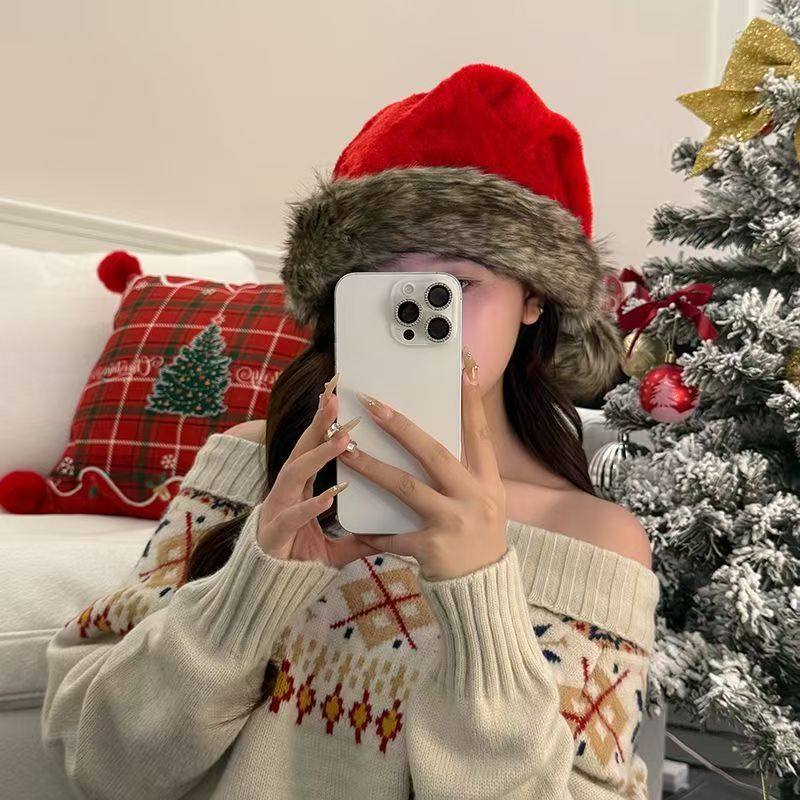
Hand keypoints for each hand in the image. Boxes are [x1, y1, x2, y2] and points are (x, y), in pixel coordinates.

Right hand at [256, 374, 382, 568]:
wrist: (264, 597)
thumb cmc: (297, 566)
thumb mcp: (335, 550)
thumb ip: (359, 539)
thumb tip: (389, 534)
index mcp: (300, 491)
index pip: (312, 451)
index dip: (324, 426)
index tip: (337, 399)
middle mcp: (286, 495)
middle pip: (301, 451)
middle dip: (317, 425)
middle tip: (333, 398)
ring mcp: (276, 512)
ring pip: (294, 476)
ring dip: (317, 457)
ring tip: (341, 441)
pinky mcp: (273, 536)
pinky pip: (291, 518)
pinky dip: (309, 507)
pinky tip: (328, 496)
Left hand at [337, 347, 508, 580]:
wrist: (483, 590)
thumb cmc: (478, 538)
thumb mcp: (484, 502)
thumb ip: (464, 473)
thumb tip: (438, 434)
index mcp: (488, 483)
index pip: (478, 435)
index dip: (470, 402)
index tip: (461, 369)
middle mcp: (474, 499)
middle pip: (435, 453)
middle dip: (402, 427)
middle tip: (373, 404)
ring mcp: (453, 523)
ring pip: (406, 487)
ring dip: (372, 467)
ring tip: (346, 450)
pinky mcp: (432, 549)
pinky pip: (394, 535)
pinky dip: (373, 531)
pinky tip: (353, 524)